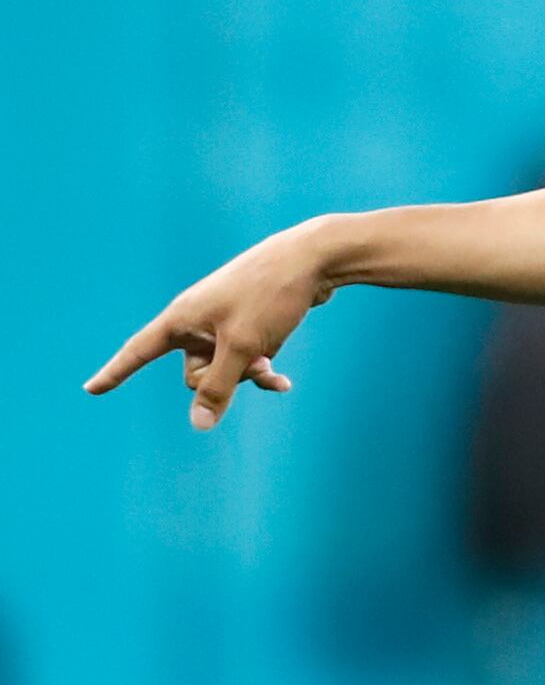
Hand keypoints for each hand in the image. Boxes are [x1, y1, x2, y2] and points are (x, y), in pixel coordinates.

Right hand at [83, 219, 339, 429]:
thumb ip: (219, 387)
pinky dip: (261, 370)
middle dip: (222, 380)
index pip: (139, 351)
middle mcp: (197, 320)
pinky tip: (283, 382)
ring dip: (247, 375)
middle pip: (194, 373)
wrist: (313, 259)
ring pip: (224, 370)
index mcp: (181, 318)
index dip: (116, 372)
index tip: (91, 389)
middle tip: (253, 363)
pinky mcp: (250, 325)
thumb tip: (199, 425)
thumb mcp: (244, 347)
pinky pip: (245, 361)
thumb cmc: (270, 296)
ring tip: (273, 367)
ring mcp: (224, 323)